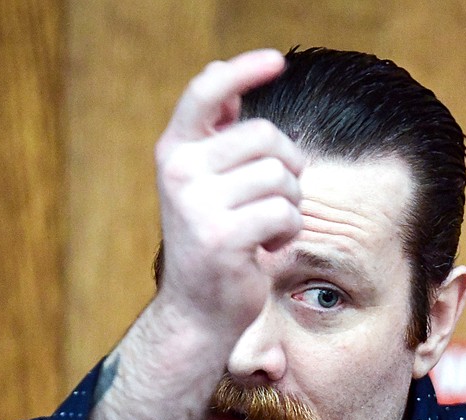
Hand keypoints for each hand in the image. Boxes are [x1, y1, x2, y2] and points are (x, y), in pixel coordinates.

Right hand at [153, 48, 304, 338]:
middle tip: (276, 199)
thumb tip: (227, 85)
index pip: (206, 92)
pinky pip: (284, 213)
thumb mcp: (206, 183)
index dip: (243, 70)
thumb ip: (216, 137)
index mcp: (175, 150)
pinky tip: (266, 249)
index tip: (276, 62)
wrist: (197, 310)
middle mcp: (180, 170)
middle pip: (267, 137)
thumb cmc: (214, 240)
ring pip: (281, 177)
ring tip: (267, 228)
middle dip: (288, 167)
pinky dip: (288, 233)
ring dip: (290, 205)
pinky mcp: (223, 237)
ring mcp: (198, 204)